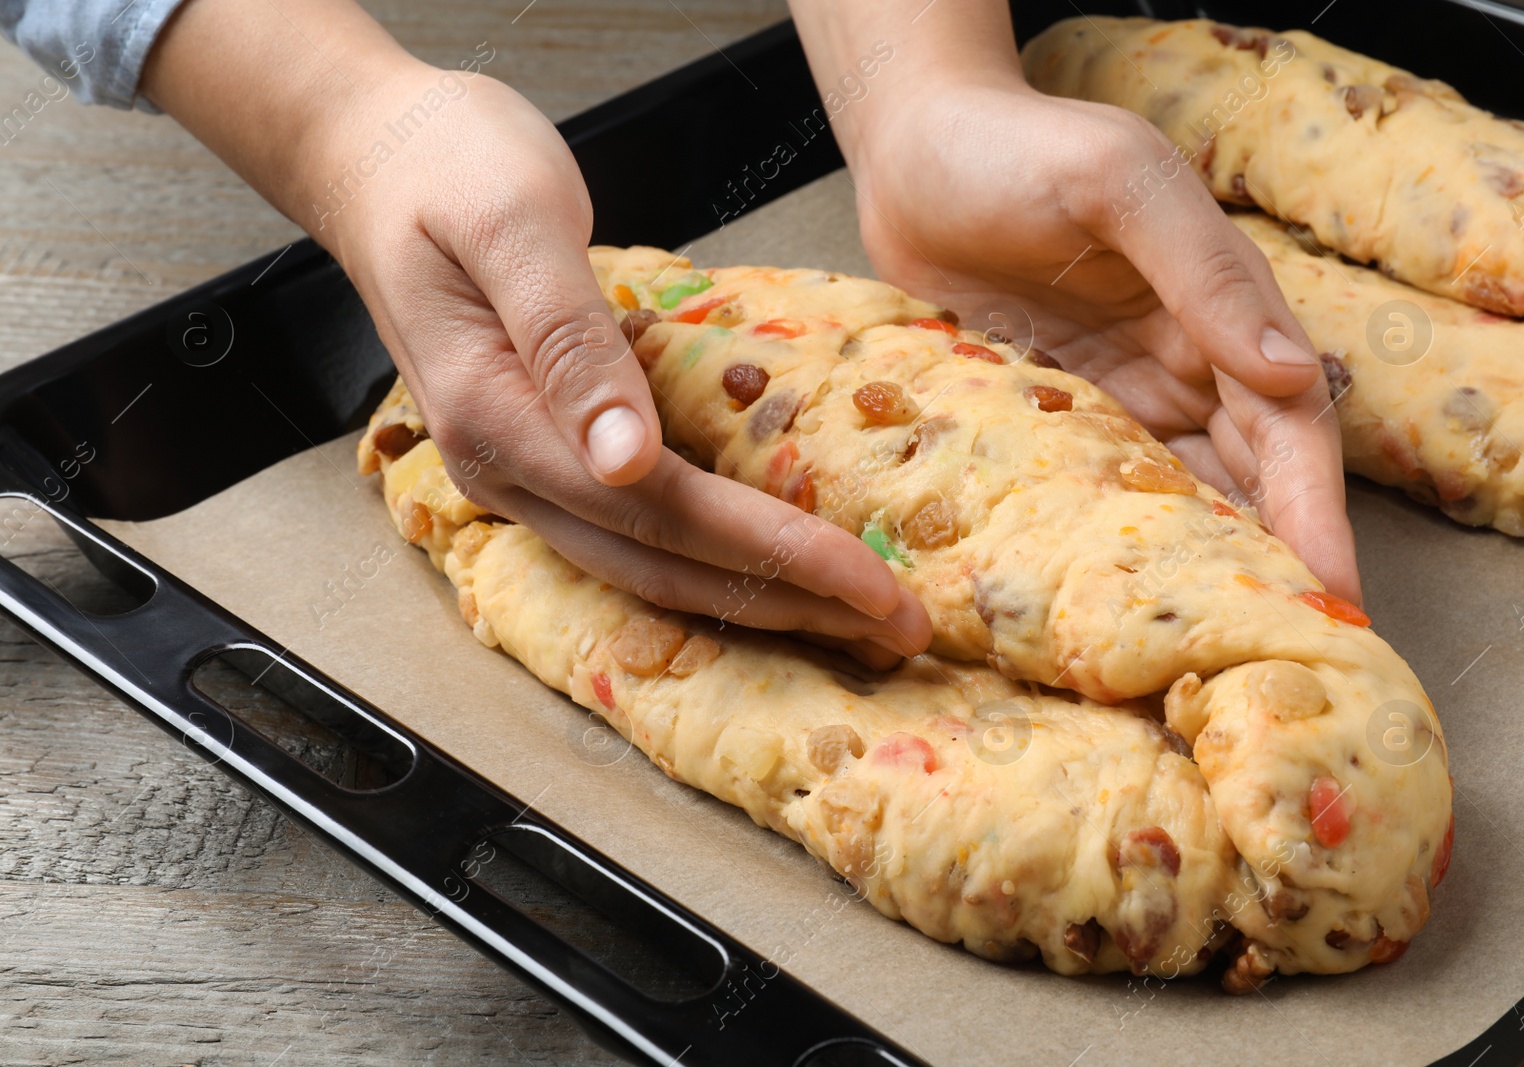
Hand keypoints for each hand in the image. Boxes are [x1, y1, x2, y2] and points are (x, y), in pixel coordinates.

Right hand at [143, 0, 929, 664]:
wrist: (377, 159)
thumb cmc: (446, 165)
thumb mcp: (510, 222)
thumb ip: (567, 337)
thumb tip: (625, 455)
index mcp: (498, 420)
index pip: (663, 513)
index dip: (773, 555)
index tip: (870, 584)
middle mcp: (504, 473)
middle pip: (664, 566)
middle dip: (789, 603)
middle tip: (898, 630)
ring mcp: (519, 478)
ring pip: (651, 568)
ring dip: (759, 600)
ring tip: (856, 619)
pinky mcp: (544, 462)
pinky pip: (639, 538)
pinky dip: (718, 566)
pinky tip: (776, 574)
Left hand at [787, 0, 1359, 603]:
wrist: (913, 152)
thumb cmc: (1017, 149)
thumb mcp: (1119, 186)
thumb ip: (1199, 270)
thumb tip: (1289, 368)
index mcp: (1221, 307)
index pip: (1292, 425)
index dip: (1315, 511)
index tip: (1332, 595)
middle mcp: (1183, 360)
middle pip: (1248, 478)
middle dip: (1269, 561)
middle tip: (1273, 652)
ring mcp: (1116, 394)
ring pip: (1177, 496)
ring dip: (1194, 565)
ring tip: (1201, 649)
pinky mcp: (1053, 414)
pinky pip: (1096, 489)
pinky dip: (1112, 540)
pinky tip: (1111, 598)